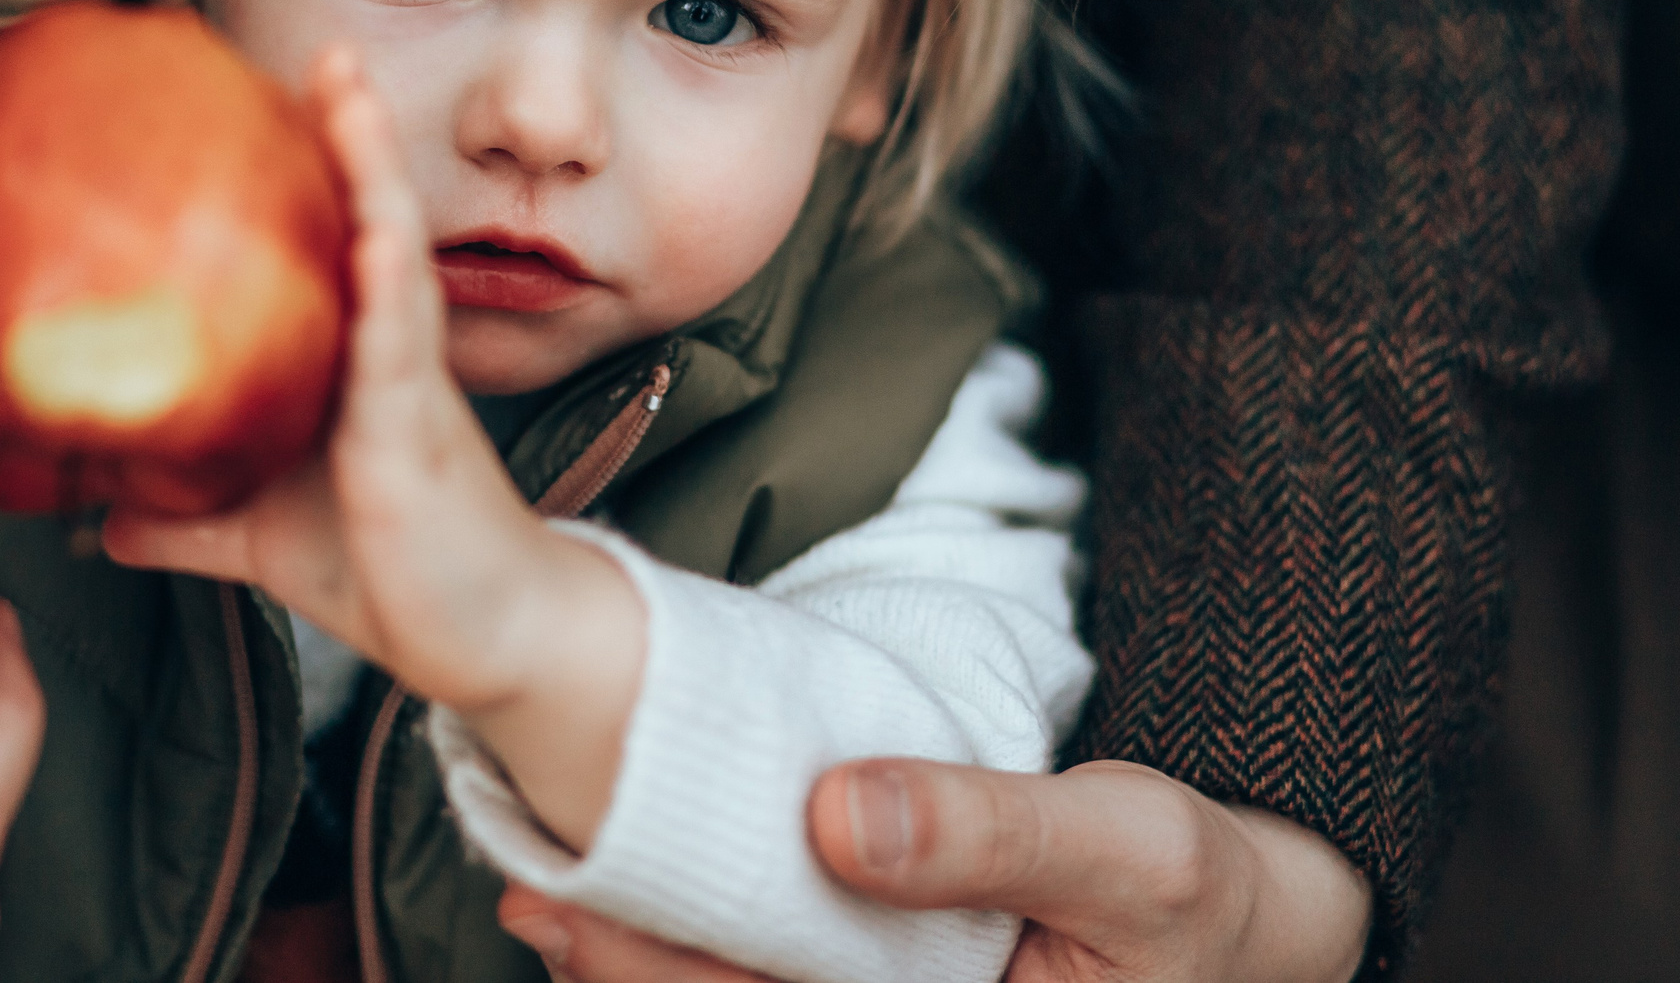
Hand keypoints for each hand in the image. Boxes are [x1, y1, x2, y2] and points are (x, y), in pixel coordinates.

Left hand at [101, 44, 644, 846]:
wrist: (489, 645)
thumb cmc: (392, 573)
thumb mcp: (259, 539)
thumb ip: (183, 519)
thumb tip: (93, 517)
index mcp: (346, 357)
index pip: (316, 230)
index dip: (290, 151)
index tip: (232, 75)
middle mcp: (382, 349)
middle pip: (359, 208)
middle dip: (335, 118)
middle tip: (302, 29)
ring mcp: (408, 382)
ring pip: (389, 245)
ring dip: (367, 160)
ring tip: (343, 79)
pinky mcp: (421, 433)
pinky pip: (403, 343)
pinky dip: (389, 278)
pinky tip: (379, 228)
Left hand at [494, 758, 1371, 982]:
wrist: (1251, 923)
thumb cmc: (1195, 893)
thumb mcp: (1128, 847)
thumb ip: (987, 831)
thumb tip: (836, 816)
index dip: (662, 970)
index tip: (568, 902)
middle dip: (627, 969)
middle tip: (530, 896)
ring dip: (644, 963)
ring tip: (548, 898)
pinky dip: (699, 947)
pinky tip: (634, 903)